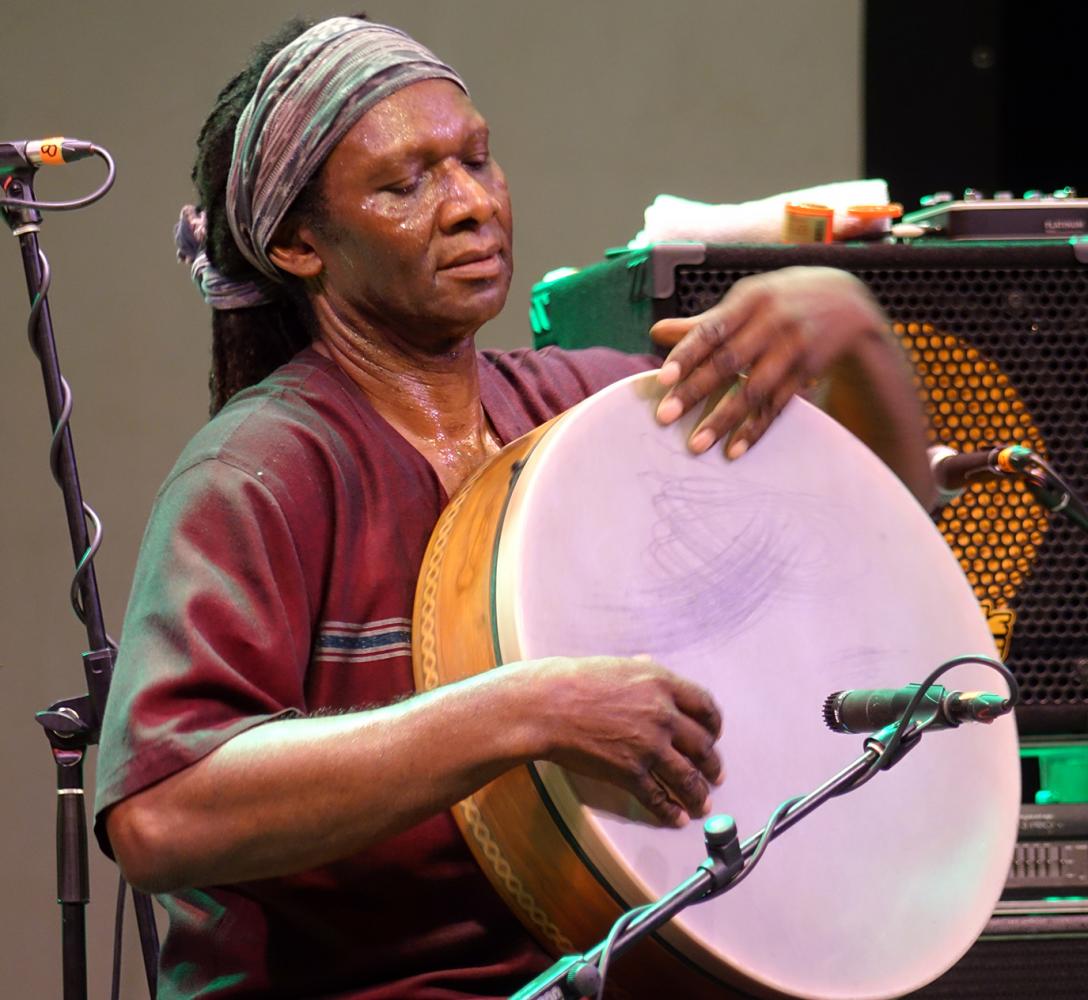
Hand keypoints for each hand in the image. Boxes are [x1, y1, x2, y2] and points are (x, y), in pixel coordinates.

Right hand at [524, 655, 722, 827]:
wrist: (547, 706)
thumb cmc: (577, 681)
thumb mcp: (619, 665)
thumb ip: (643, 669)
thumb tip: (649, 665)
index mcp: (663, 684)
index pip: (706, 707)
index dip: (715, 725)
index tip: (714, 735)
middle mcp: (663, 715)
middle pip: (703, 746)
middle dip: (713, 765)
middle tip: (716, 775)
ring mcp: (649, 746)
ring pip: (688, 777)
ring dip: (698, 794)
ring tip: (702, 803)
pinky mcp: (630, 773)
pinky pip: (659, 798)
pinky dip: (670, 811)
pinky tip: (676, 818)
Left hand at [650, 266, 887, 457]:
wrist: (850, 301)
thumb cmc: (783, 301)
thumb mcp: (749, 301)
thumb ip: (704, 322)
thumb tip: (656, 332)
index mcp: (751, 300)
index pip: (712, 329)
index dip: (687, 354)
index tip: (663, 379)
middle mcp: (773, 322)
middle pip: (729, 361)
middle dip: (695, 391)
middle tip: (665, 416)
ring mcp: (794, 348)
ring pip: (753, 390)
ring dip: (723, 420)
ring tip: (697, 445)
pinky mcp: (807, 372)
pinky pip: (777, 406)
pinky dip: (755, 429)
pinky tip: (734, 450)